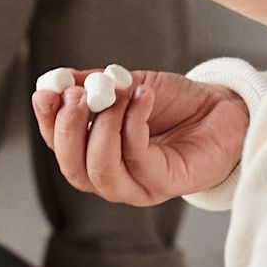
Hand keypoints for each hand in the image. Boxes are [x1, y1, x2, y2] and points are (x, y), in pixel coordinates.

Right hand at [32, 71, 248, 205]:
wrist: (220, 110)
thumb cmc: (173, 103)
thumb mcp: (127, 85)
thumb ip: (95, 85)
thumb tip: (61, 80)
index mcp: (93, 153)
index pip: (57, 146)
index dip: (46, 121)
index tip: (46, 92)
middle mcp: (109, 176)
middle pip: (73, 167)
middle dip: (68, 131)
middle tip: (76, 96)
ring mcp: (135, 187)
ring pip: (100, 171)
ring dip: (103, 128)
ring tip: (118, 94)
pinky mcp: (162, 185)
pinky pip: (137, 159)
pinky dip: (134, 124)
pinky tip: (142, 97)